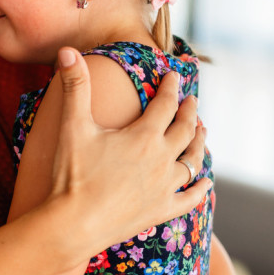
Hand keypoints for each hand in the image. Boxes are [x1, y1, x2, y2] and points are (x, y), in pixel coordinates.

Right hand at [49, 47, 210, 257]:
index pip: (165, 104)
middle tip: (193, 101)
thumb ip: (74, 86)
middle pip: (185, 131)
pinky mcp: (162, 211)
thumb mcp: (73, 126)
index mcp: (143, 136)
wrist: (74, 224)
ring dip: (199, 144)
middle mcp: (161, 160)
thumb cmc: (72, 174)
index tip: (174, 76)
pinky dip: (201, 189)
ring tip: (202, 133)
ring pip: (192, 161)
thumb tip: (66, 50)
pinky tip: (207, 182)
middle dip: (190, 112)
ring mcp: (165, 187)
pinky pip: (190, 198)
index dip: (171, 88)